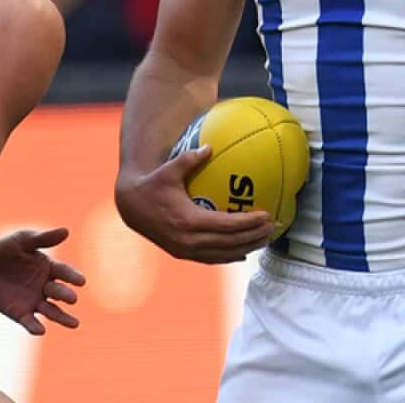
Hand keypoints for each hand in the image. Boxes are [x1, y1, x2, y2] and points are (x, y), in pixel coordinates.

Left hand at [0, 228, 84, 335]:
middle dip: (65, 295)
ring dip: (62, 317)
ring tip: (74, 323)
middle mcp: (45, 286)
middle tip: (71, 298)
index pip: (65, 272)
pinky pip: (29, 321)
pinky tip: (40, 330)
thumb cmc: (2, 248)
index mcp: (49, 267)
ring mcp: (33, 301)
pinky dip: (35, 327)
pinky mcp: (19, 313)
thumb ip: (43, 238)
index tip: (81, 281)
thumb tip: (66, 231)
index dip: (73, 277)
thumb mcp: (22, 240)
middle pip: (59, 292)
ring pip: (51, 311)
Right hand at [115, 145, 276, 263]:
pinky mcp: (183, 254)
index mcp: (188, 221)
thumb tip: (210, 146)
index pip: (226, 225)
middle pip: (230, 243)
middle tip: (273, 228)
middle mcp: (189, 240)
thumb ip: (189, 159)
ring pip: (223, 254)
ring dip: (246, 248)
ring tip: (265, 240)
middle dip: (254, 237)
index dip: (248, 223)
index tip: (266, 215)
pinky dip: (229, 255)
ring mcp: (186, 251)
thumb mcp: (169, 170)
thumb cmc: (152, 185)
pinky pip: (212, 258)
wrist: (131, 208)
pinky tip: (243, 252)